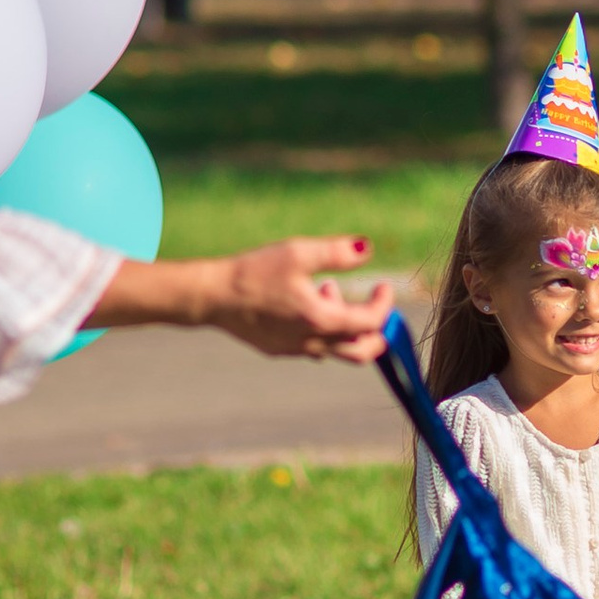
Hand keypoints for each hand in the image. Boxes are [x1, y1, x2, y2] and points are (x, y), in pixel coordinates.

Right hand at [190, 241, 396, 361]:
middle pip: (361, 351)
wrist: (214, 296)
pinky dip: (322, 328)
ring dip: (343, 323)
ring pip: (336, 349)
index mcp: (322, 320)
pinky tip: (305, 301)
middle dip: (375, 330)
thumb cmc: (254, 273)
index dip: (384, 304)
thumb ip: (336, 252)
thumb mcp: (297, 253)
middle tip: (374, 306)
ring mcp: (294, 350)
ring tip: (326, 287)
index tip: (384, 286)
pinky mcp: (278, 350)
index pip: (371, 323)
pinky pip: (313, 347)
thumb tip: (366, 246)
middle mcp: (312, 342)